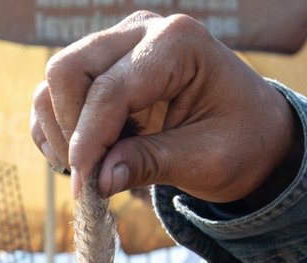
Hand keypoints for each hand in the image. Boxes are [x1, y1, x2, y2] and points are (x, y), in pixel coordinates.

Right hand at [30, 12, 301, 203]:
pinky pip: (54, 95)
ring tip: (94, 165)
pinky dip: (57, 130)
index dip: (89, 141)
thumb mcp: (205, 159)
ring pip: (55, 83)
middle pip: (67, 71)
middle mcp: (141, 30)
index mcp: (177, 42)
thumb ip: (150, 164)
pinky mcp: (101, 68)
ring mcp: (117, 45)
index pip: (110, 89)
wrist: (252, 131)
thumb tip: (98, 181)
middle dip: (70, 130)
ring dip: (60, 132)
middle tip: (89, 173)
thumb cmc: (240, 141)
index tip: (84, 187)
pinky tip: (86, 156)